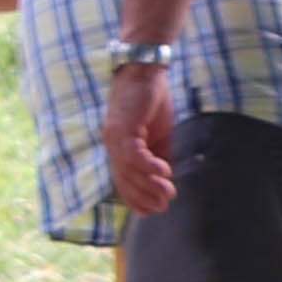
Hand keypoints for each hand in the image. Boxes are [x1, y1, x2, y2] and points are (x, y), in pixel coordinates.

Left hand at [105, 59, 177, 214]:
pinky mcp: (123, 128)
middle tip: (165, 206)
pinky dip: (149, 166)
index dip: (136, 199)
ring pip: (129, 171)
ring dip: (150, 185)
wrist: (145, 70)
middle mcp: (112, 145)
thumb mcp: (160, 136)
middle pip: (124, 181)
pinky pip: (133, 155)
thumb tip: (167, 181)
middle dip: (145, 197)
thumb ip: (161, 157)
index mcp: (119, 149)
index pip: (122, 181)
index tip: (153, 211)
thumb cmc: (151, 101)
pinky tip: (165, 172)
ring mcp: (115, 137)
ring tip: (169, 193)